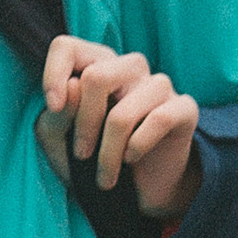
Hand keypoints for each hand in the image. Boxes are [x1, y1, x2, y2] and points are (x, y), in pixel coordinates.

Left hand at [40, 37, 201, 221]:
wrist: (136, 191)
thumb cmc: (92, 157)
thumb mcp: (60, 140)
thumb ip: (58, 114)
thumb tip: (72, 86)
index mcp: (95, 65)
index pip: (66, 46)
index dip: (53, 74)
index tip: (52, 108)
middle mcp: (128, 67)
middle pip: (96, 77)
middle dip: (84, 124)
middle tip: (81, 155)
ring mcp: (158, 84)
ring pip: (124, 112)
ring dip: (108, 152)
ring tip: (104, 176)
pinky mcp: (184, 107)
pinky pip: (159, 119)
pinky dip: (138, 146)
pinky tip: (131, 159)